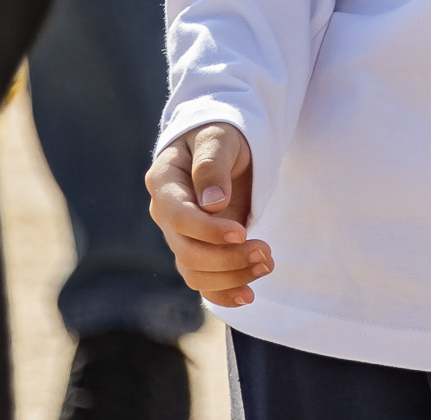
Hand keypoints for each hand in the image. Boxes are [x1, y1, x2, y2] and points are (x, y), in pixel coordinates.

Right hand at [146, 121, 273, 305]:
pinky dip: (222, 293)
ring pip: (194, 271)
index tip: (241, 232)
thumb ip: (212, 166)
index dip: (208, 230)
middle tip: (265, 252)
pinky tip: (247, 295)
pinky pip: (202, 281)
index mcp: (164, 181)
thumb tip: (213, 204)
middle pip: (186, 251)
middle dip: (227, 259)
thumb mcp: (219, 138)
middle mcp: (164, 213)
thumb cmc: (220, 135)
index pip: (178, 217)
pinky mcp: (196, 248)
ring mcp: (178, 235)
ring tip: (266, 263)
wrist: (224, 146)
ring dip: (231, 276)